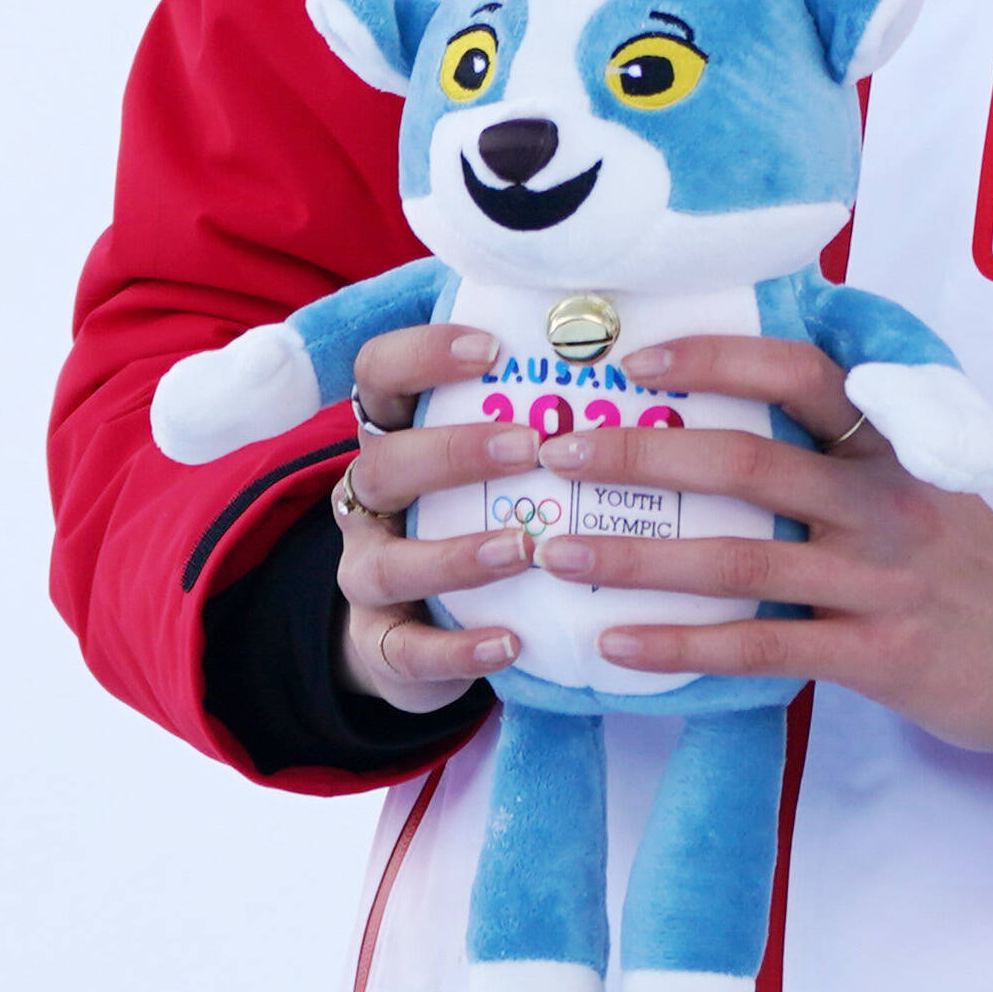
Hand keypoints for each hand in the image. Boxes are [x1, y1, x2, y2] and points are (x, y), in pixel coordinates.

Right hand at [326, 321, 538, 713]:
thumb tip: (625, 340)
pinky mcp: (381, 647)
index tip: (492, 348)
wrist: (420, 631)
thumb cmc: (477, 517)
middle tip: (530, 448)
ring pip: (388, 563)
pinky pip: (408, 651)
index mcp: (392, 439)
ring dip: (456, 555)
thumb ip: (528, 411)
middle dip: (453, 452)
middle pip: (382, 464)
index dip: (422, 355)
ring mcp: (367, 576)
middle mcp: (368, 503)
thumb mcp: (488, 463)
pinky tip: (510, 642)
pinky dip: (458, 649)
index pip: (378, 375)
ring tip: (524, 548)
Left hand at [535, 336, 992, 757]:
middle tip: (557, 453)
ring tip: (559, 555)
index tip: (634, 360)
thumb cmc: (967, 563)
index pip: (798, 374)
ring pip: (741, 559)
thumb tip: (727, 415)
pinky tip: (619, 646)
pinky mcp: (877, 653)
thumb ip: (843, 449)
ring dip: (639, 558)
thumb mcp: (922, 482)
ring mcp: (880, 578)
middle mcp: (883, 500)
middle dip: (642, 456)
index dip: (715, 359)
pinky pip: (761, 649)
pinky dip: (683, 646)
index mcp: (890, 444)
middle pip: (748, 462)